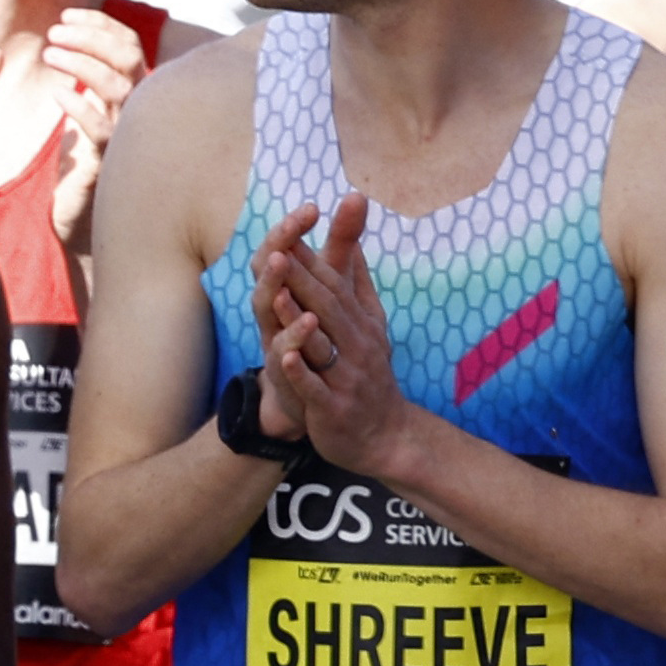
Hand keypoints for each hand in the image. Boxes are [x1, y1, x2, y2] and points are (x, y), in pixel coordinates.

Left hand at [42, 3, 149, 258]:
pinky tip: (57, 95)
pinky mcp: (109, 164)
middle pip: (128, 58)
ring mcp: (126, 136)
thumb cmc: (84, 160)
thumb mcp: (88, 109)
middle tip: (53, 32)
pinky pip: (100, 131)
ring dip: (82, 64)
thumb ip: (89, 78)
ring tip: (49, 54)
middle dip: (92, 37)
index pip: (129, 44)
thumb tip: (71, 34)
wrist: (82, 216)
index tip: (66, 15)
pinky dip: (78, 108)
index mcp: (132, 92)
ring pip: (117, 87)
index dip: (101, 25)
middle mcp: (136, 109)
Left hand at [257, 195, 423, 484]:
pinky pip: (316, 388)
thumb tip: (353, 241)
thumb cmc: (371, 375)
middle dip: (303, 278)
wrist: (386, 436)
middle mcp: (357, 345)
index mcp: (360, 323)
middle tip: (280, 250)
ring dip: (300, 320)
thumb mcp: (369, 326)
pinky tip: (286, 356)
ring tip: (279, 294)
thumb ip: (357, 285)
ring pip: (321, 345)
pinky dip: (302, 372)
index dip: (313, 258)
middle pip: (327, 307)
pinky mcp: (333, 408)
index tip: (294, 229)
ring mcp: (346, 377)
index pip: (335, 284)